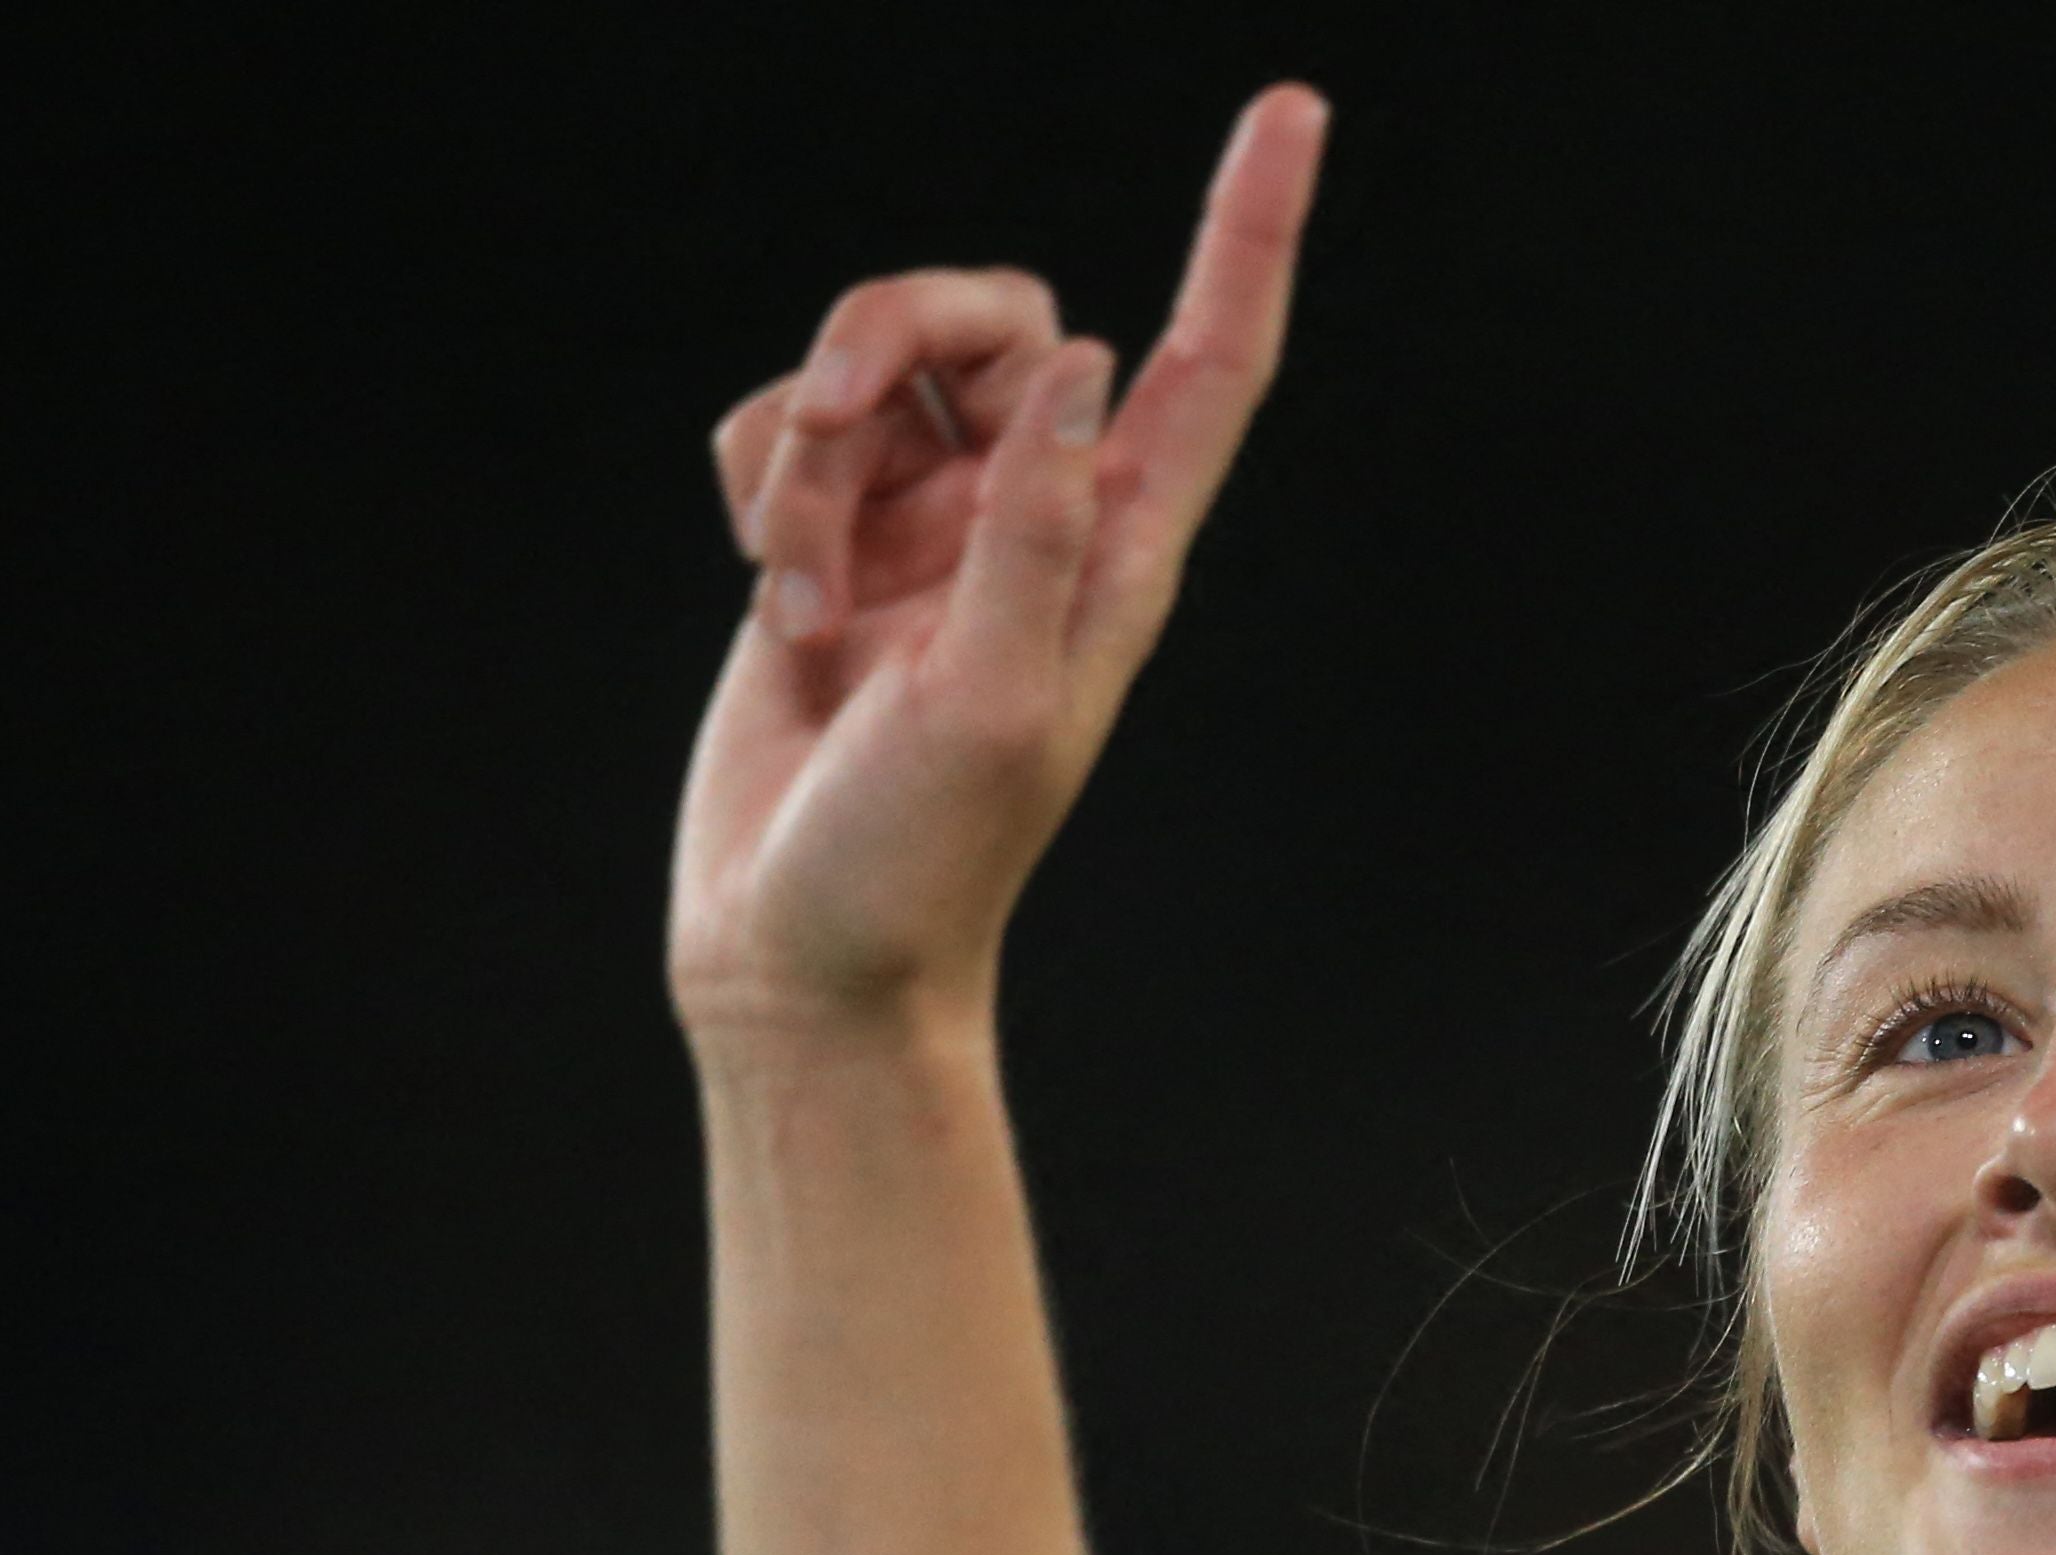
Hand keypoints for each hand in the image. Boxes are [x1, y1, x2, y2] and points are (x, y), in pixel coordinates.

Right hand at [669, 86, 1326, 1062]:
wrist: (799, 944)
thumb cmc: (919, 859)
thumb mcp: (993, 698)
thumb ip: (1036, 529)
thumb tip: (1080, 369)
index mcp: (1122, 552)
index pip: (1208, 362)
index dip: (1249, 234)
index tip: (1293, 110)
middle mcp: (1040, 517)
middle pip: (998, 312)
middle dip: (896, 330)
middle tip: (832, 420)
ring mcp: (934, 524)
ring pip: (873, 364)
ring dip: (809, 451)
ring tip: (802, 591)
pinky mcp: (833, 540)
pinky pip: (788, 429)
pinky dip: (762, 490)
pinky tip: (777, 598)